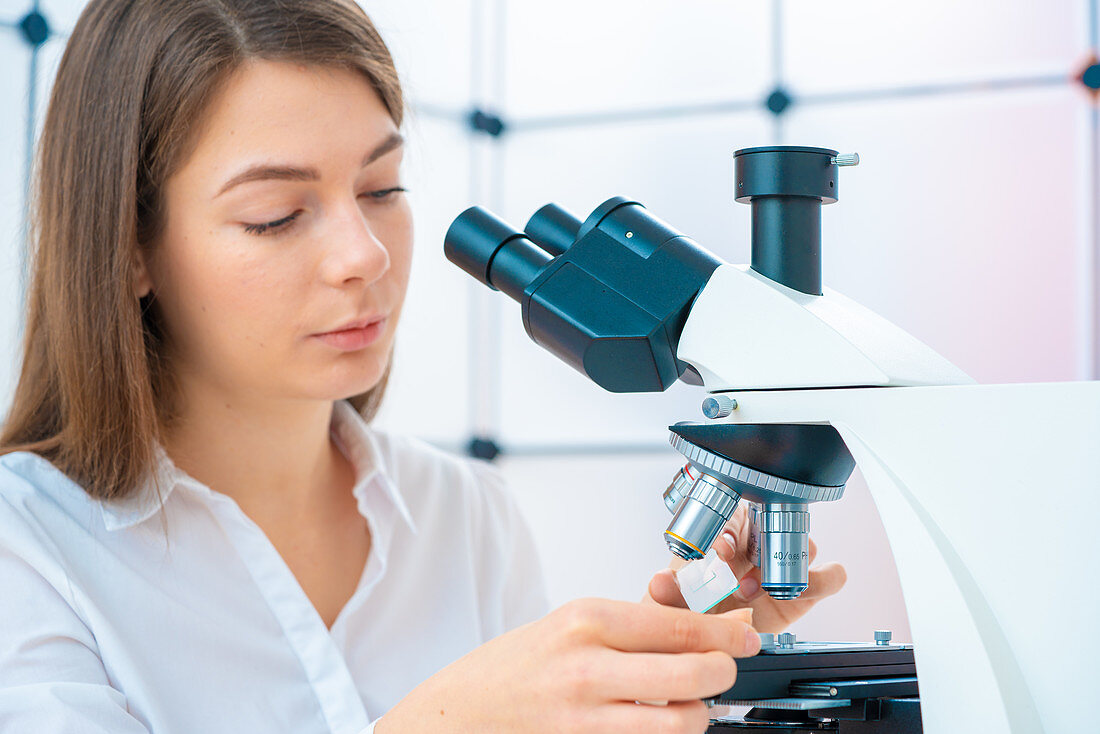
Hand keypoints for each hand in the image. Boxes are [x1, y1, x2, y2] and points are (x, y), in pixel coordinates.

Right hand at [376, 598, 760, 732]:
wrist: (459, 712)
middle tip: (722, 670)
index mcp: (586, 620)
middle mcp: (588, 667)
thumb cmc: (515, 665)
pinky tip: (653, 723)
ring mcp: (585, 717)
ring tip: (685, 704)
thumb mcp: (569, 625)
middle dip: (722, 672)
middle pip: (692, 671)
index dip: (725, 634)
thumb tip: (701, 623)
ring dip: (696, 714)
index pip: (680, 625)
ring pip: (681, 720)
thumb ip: (632, 624)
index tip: (743, 637)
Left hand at [644, 504, 846, 633]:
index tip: (721, 550)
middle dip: (762, 546)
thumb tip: (660, 581)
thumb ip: (669, 591)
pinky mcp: (806, 592)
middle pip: (777, 522)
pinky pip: (831, 576)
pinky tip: (792, 596)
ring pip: (804, 545)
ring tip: (757, 591)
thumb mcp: (674, 602)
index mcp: (724, 536)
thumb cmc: (690, 612)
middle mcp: (757, 546)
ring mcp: (782, 567)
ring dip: (785, 566)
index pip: (736, 514)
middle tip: (740, 574)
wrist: (708, 645)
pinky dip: (821, 580)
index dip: (732, 529)